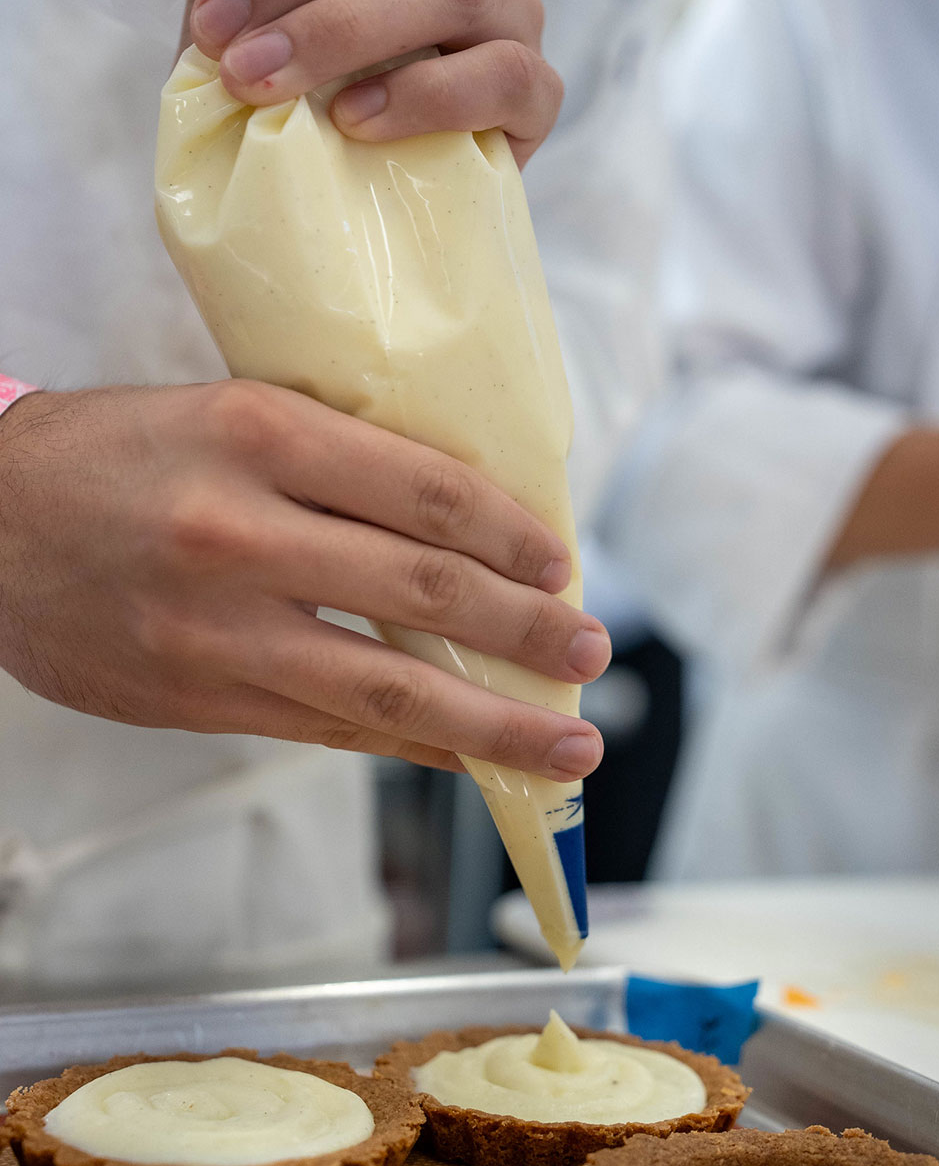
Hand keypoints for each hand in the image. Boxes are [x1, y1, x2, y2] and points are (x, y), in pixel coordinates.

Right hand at [0, 383, 606, 775]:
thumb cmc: (118, 454)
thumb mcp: (227, 412)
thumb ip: (334, 462)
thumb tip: (465, 529)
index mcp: (260, 432)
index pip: (427, 490)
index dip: (515, 534)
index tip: (563, 562)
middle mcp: (241, 530)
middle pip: (424, 591)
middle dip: (528, 631)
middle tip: (592, 650)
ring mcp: (216, 627)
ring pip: (387, 685)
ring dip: (494, 721)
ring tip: (568, 742)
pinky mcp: (197, 697)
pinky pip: (330, 730)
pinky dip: (411, 743)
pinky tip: (466, 753)